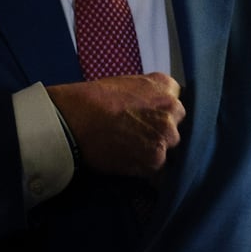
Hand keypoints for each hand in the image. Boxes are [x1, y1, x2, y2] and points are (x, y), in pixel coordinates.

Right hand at [46, 72, 184, 177]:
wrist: (74, 119)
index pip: (176, 105)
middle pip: (176, 127)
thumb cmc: (93, 100)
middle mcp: (172, 109)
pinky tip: (128, 162)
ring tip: (131, 150)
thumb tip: (157, 108)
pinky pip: (158, 168)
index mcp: (166, 86)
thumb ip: (150, 94)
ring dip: (154, 151)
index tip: (150, 122)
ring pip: (168, 148)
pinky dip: (145, 168)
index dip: (162, 115)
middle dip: (161, 133)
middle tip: (137, 137)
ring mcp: (166, 135)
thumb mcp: (128, 83)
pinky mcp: (155, 159)